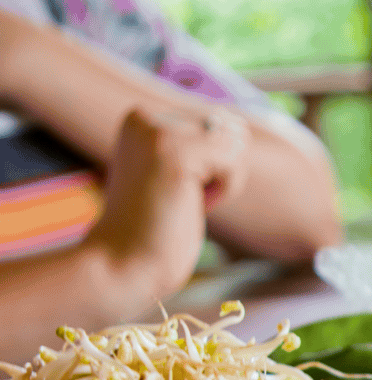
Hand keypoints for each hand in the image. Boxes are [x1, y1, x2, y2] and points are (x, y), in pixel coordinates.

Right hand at [84, 107, 248, 302]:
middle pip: (230, 129)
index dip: (213, 169)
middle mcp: (145, 116)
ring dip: (225, 182)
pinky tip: (193, 204)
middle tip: (182, 200)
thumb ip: (198, 150)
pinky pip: (234, 160)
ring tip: (185, 201)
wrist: (122, 263)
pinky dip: (226, 189)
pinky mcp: (174, 150)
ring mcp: (158, 130)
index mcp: (141, 119)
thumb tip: (240, 130)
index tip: (175, 193)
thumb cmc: (153, 235)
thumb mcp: (175, 179)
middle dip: (223, 172)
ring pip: (235, 142)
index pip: (217, 124)